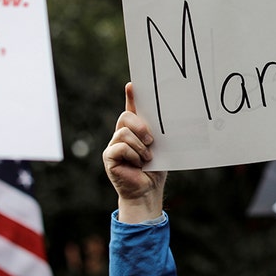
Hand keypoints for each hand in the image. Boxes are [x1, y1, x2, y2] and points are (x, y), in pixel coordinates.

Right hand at [102, 82, 167, 222]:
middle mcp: (122, 134)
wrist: (148, 190)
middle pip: (126, 117)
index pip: (131, 108)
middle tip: (151, 140)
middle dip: (140, 126)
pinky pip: (120, 147)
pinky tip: (138, 164)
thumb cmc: (156, 168)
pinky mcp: (109, 157)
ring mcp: (113, 145)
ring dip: (140, 146)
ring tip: (147, 157)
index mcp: (135, 129)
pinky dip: (133, 155)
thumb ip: (157, 132)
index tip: (133, 84)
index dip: (131, 96)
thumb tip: (167, 114)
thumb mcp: (160, 146)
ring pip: (124, 133)